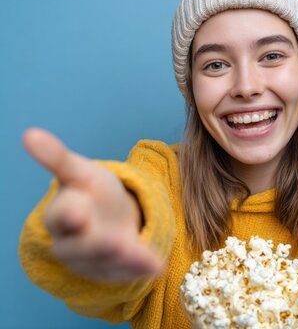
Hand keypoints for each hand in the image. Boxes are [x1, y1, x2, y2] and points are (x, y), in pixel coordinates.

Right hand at [23, 128, 162, 281]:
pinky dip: (143, 268)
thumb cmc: (90, 191)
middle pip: (80, 249)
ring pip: (105, 264)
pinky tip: (158, 264)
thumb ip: (57, 157)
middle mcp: (72, 242)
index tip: (79, 212)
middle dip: (97, 246)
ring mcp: (93, 260)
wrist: (107, 213)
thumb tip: (30, 134)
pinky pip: (127, 272)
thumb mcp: (80, 171)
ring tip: (147, 258)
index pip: (60, 217)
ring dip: (125, 261)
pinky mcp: (113, 270)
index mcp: (62, 215)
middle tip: (116, 243)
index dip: (69, 216)